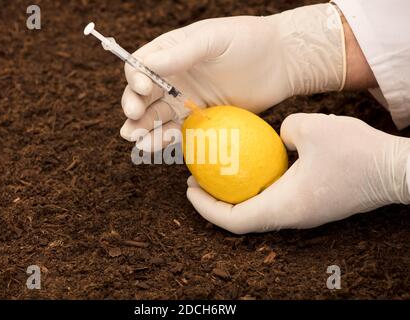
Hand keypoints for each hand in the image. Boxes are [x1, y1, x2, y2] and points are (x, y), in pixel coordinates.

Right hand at [119, 4, 345, 150]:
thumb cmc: (247, 41)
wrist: (280, 63)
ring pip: (156, 118)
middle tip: (133, 120)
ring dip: (144, 130)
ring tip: (137, 142)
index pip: (140, 67)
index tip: (145, 89)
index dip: (136, 79)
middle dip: (134, 109)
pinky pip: (178, 132)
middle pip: (142, 97)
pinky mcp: (200, 120)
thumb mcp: (213, 39)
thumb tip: (148, 65)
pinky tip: (157, 146)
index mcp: (170, 53)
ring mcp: (185, 100)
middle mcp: (172, 77)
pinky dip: (166, 140)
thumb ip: (182, 52)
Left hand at [186, 113, 409, 233]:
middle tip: (197, 179)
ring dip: (235, 195)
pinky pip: (275, 201)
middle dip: (215, 203)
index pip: (235, 220)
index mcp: (286, 206)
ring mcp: (303, 213)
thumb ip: (283, 129)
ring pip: (258, 211)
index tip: (190, 188)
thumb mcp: (311, 126)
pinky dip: (256, 188)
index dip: (206, 208)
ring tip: (219, 173)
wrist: (396, 170)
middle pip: (242, 220)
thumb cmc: (357, 151)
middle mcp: (292, 217)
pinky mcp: (312, 205)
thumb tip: (275, 137)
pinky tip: (254, 166)